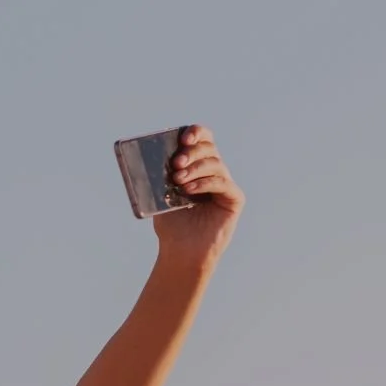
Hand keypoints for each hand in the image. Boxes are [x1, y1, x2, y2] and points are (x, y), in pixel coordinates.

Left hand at [151, 125, 243, 265]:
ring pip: (215, 164)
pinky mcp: (234, 199)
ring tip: (178, 181)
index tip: (183, 138)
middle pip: (209, 148)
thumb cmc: (171, 225)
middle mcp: (214, 172)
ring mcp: (225, 185)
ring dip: (195, 169)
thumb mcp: (160, 195)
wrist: (180, 252)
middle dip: (192, 152)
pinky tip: (189, 190)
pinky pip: (223, 183)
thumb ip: (160, 175)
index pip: (202, 140)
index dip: (196, 133)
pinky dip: (205, 183)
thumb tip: (152, 156)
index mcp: (197, 166)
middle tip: (176, 163)